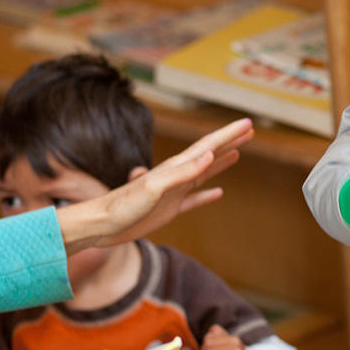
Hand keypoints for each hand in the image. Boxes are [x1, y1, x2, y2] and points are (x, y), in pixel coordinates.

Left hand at [59, 118, 253, 254]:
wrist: (99, 226)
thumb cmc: (122, 207)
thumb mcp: (153, 188)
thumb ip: (180, 173)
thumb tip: (209, 155)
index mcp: (174, 168)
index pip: (208, 146)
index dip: (229, 134)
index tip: (248, 123)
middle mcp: (176, 176)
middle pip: (209, 154)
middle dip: (229, 141)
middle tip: (250, 129)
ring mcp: (173, 193)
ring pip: (204, 174)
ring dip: (221, 162)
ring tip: (238, 152)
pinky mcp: (167, 210)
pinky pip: (194, 200)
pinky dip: (207, 195)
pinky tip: (218, 193)